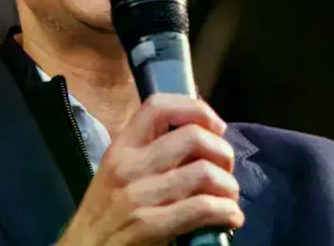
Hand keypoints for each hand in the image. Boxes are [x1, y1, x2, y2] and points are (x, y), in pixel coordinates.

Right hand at [57, 94, 243, 245]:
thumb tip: (199, 139)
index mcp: (121, 147)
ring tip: (228, 197)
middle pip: (193, 137)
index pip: (158, 107)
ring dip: (228, 186)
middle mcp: (129, 166)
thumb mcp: (117, 172)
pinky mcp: (150, 225)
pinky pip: (203, 208)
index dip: (195, 109)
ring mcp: (139, 196)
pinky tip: (229, 217)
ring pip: (204, 173)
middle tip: (225, 169)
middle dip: (222, 152)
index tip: (215, 127)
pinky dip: (226, 212)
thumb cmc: (105, 213)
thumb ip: (149, 153)